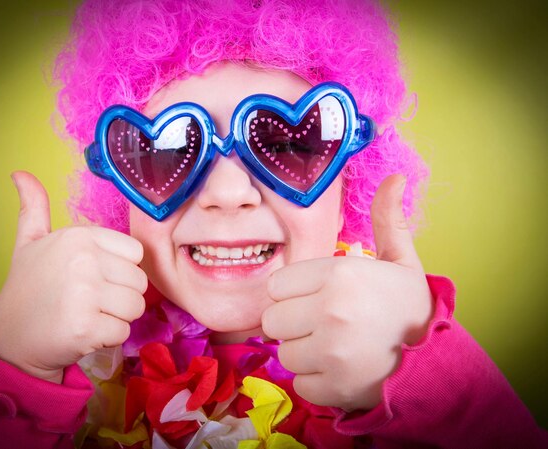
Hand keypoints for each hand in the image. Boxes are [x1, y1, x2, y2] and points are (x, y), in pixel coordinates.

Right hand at [0, 171, 146, 382]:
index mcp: (79, 236)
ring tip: (88, 315)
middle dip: (121, 297)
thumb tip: (20, 173)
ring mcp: (84, 293)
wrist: (9, 338)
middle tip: (90, 302)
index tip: (95, 278)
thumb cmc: (27, 288)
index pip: (136, 253)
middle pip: (139, 282)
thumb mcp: (30, 242)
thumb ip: (34, 207)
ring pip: (136, 307)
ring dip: (117, 318)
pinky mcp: (86, 327)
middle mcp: (83, 260)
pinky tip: (83, 333)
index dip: (121, 270)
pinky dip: (108, 339)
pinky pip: (124, 332)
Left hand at [261, 174, 432, 410]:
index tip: (316, 298)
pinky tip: (340, 370)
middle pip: (272, 320)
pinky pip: (300, 383)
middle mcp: (330, 311)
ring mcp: (331, 352)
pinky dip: (316, 380)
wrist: (437, 360)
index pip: (276, 285)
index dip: (294, 294)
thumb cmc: (409, 307)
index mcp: (340, 274)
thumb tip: (395, 177)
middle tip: (323, 324)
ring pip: (284, 353)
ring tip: (334, 347)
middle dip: (293, 323)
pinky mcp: (333, 387)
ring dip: (304, 353)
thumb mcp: (400, 261)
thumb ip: (387, 220)